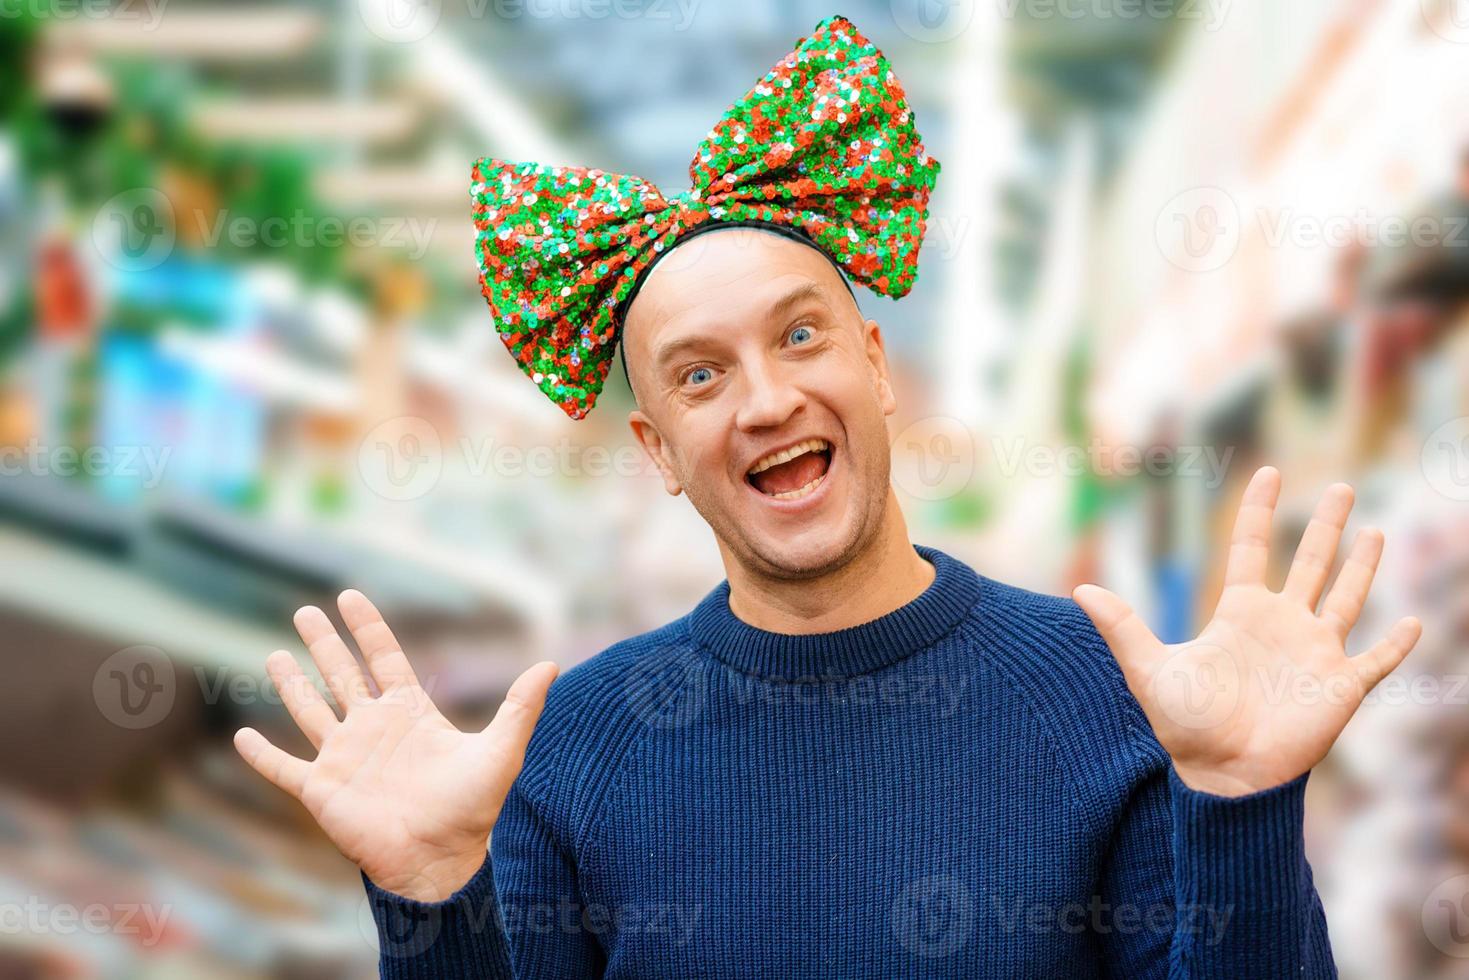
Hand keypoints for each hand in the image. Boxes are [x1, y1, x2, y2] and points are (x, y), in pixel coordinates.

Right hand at [233, 590, 558, 900]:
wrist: (441, 859)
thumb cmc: (473, 808)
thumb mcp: (502, 750)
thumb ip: (521, 706)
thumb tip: (552, 664)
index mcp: (409, 713)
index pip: (383, 657)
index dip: (367, 627)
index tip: (350, 595)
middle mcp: (373, 729)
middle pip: (342, 675)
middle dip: (324, 643)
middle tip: (304, 610)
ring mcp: (344, 757)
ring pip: (310, 711)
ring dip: (290, 684)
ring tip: (275, 655)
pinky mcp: (321, 789)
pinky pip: (284, 767)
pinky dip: (262, 754)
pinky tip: (240, 736)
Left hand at [1074, 466, 1421, 796]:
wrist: (1221, 775)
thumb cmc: (1184, 726)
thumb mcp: (1149, 669)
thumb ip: (1122, 627)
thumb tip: (1080, 590)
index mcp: (1240, 614)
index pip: (1253, 549)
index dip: (1261, 511)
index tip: (1269, 472)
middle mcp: (1282, 625)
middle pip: (1310, 563)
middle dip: (1327, 525)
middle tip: (1343, 487)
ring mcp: (1315, 653)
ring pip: (1347, 598)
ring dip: (1362, 566)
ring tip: (1374, 532)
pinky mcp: (1341, 686)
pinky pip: (1376, 659)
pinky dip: (1395, 643)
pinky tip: (1413, 621)